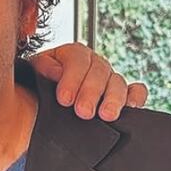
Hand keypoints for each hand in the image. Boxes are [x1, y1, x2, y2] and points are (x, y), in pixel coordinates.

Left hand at [30, 43, 148, 121]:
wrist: (42, 102)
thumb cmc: (39, 86)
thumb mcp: (35, 74)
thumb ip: (43, 69)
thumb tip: (57, 72)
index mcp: (72, 54)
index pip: (77, 59)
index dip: (71, 79)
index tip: (64, 99)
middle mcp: (94, 63)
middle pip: (100, 71)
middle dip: (91, 92)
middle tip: (83, 112)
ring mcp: (109, 78)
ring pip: (118, 82)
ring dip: (113, 99)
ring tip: (106, 115)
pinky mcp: (122, 94)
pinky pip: (136, 91)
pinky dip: (136, 97)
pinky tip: (131, 107)